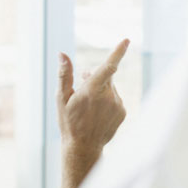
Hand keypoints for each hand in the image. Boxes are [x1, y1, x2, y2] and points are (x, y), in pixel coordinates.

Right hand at [56, 39, 128, 155]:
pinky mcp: (123, 112)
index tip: (126, 40)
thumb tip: (62, 54)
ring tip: (89, 107)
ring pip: (110, 88)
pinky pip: (115, 98)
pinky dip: (107, 100)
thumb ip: (64, 74)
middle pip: (105, 76)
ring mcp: (118, 105)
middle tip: (81, 87)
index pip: (109, 66)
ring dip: (101, 90)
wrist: (83, 148)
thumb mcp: (62, 98)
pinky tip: (97, 113)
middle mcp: (109, 96)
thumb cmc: (69, 122)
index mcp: (93, 90)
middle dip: (95, 77)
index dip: (118, 51)